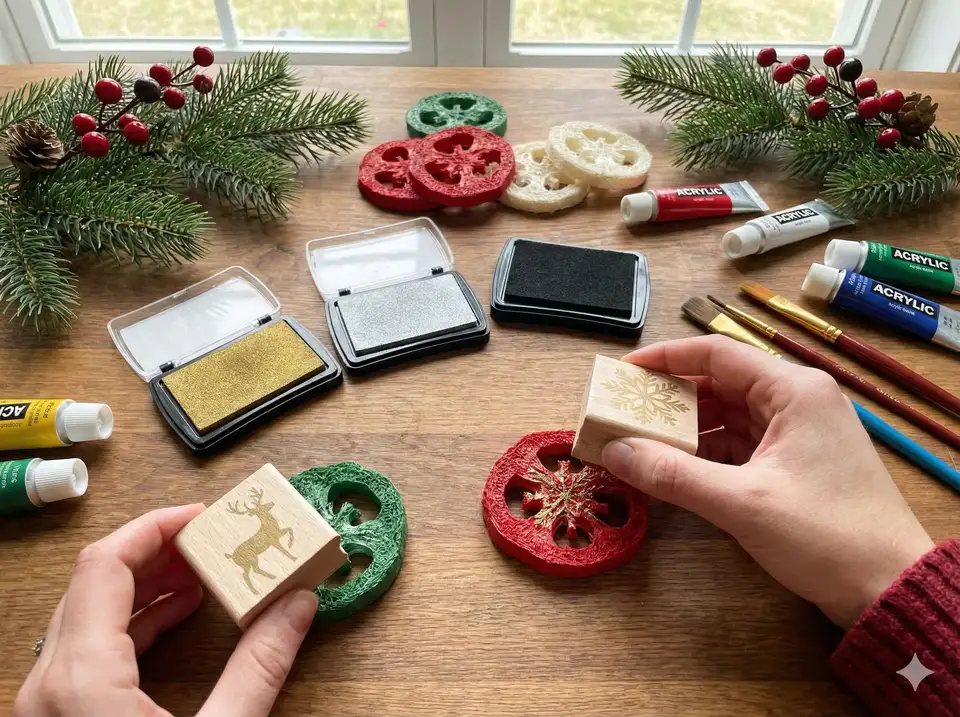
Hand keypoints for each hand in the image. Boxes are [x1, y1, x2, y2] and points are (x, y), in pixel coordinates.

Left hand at [14, 505, 318, 716]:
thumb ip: (260, 667)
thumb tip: (297, 608)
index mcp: (78, 680)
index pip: (106, 563)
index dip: (157, 528)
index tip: (203, 516)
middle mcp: (47, 687)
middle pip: (96, 584)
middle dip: (159, 554)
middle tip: (212, 541)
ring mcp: (45, 708)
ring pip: (89, 618)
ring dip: (147, 589)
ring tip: (204, 576)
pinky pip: (88, 652)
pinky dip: (133, 626)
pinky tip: (176, 622)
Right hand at [601, 335, 934, 627]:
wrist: (888, 587)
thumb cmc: (825, 535)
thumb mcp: (741, 503)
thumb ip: (672, 474)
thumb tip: (612, 451)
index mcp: (793, 390)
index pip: (717, 353)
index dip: (666, 358)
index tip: (624, 372)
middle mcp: (798, 400)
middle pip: (721, 383)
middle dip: (671, 399)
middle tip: (624, 412)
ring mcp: (799, 432)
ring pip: (729, 415)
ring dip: (687, 429)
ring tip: (640, 442)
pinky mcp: (796, 461)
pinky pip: (741, 443)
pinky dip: (708, 453)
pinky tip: (676, 468)